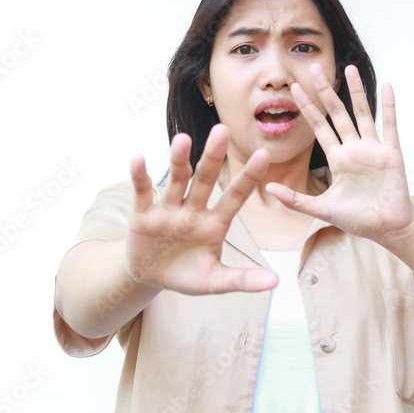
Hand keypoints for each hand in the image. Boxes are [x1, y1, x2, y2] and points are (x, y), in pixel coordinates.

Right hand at [126, 125, 278, 294]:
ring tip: (183, 139)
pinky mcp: (143, 214)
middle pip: (205, 179)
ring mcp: (169, 209)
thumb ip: (242, 280)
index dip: (248, 177)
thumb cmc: (186, 275)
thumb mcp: (214, 281)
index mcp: (215, 224)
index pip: (235, 197)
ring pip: (176, 180)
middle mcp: (194, 210)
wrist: (149, 278)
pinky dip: (140, 175)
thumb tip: (275, 282)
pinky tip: (138, 158)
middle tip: (223, 130)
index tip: (264, 155)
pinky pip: (143, 191)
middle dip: (213, 156)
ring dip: (178, 160)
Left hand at [265, 63, 413, 246]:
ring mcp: (373, 149)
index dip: (306, 108)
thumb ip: (295, 199)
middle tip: (313, 68)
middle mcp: (353, 149)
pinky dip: (389, 107)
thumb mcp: (321, 209)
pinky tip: (387, 87)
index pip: (318, 127)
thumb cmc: (357, 219)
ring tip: (348, 69)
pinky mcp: (391, 154)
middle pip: (337, 114)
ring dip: (356, 92)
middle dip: (325, 92)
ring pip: (362, 114)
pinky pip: (390, 126)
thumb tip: (268, 188)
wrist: (386, 229)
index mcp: (337, 159)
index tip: (294, 89)